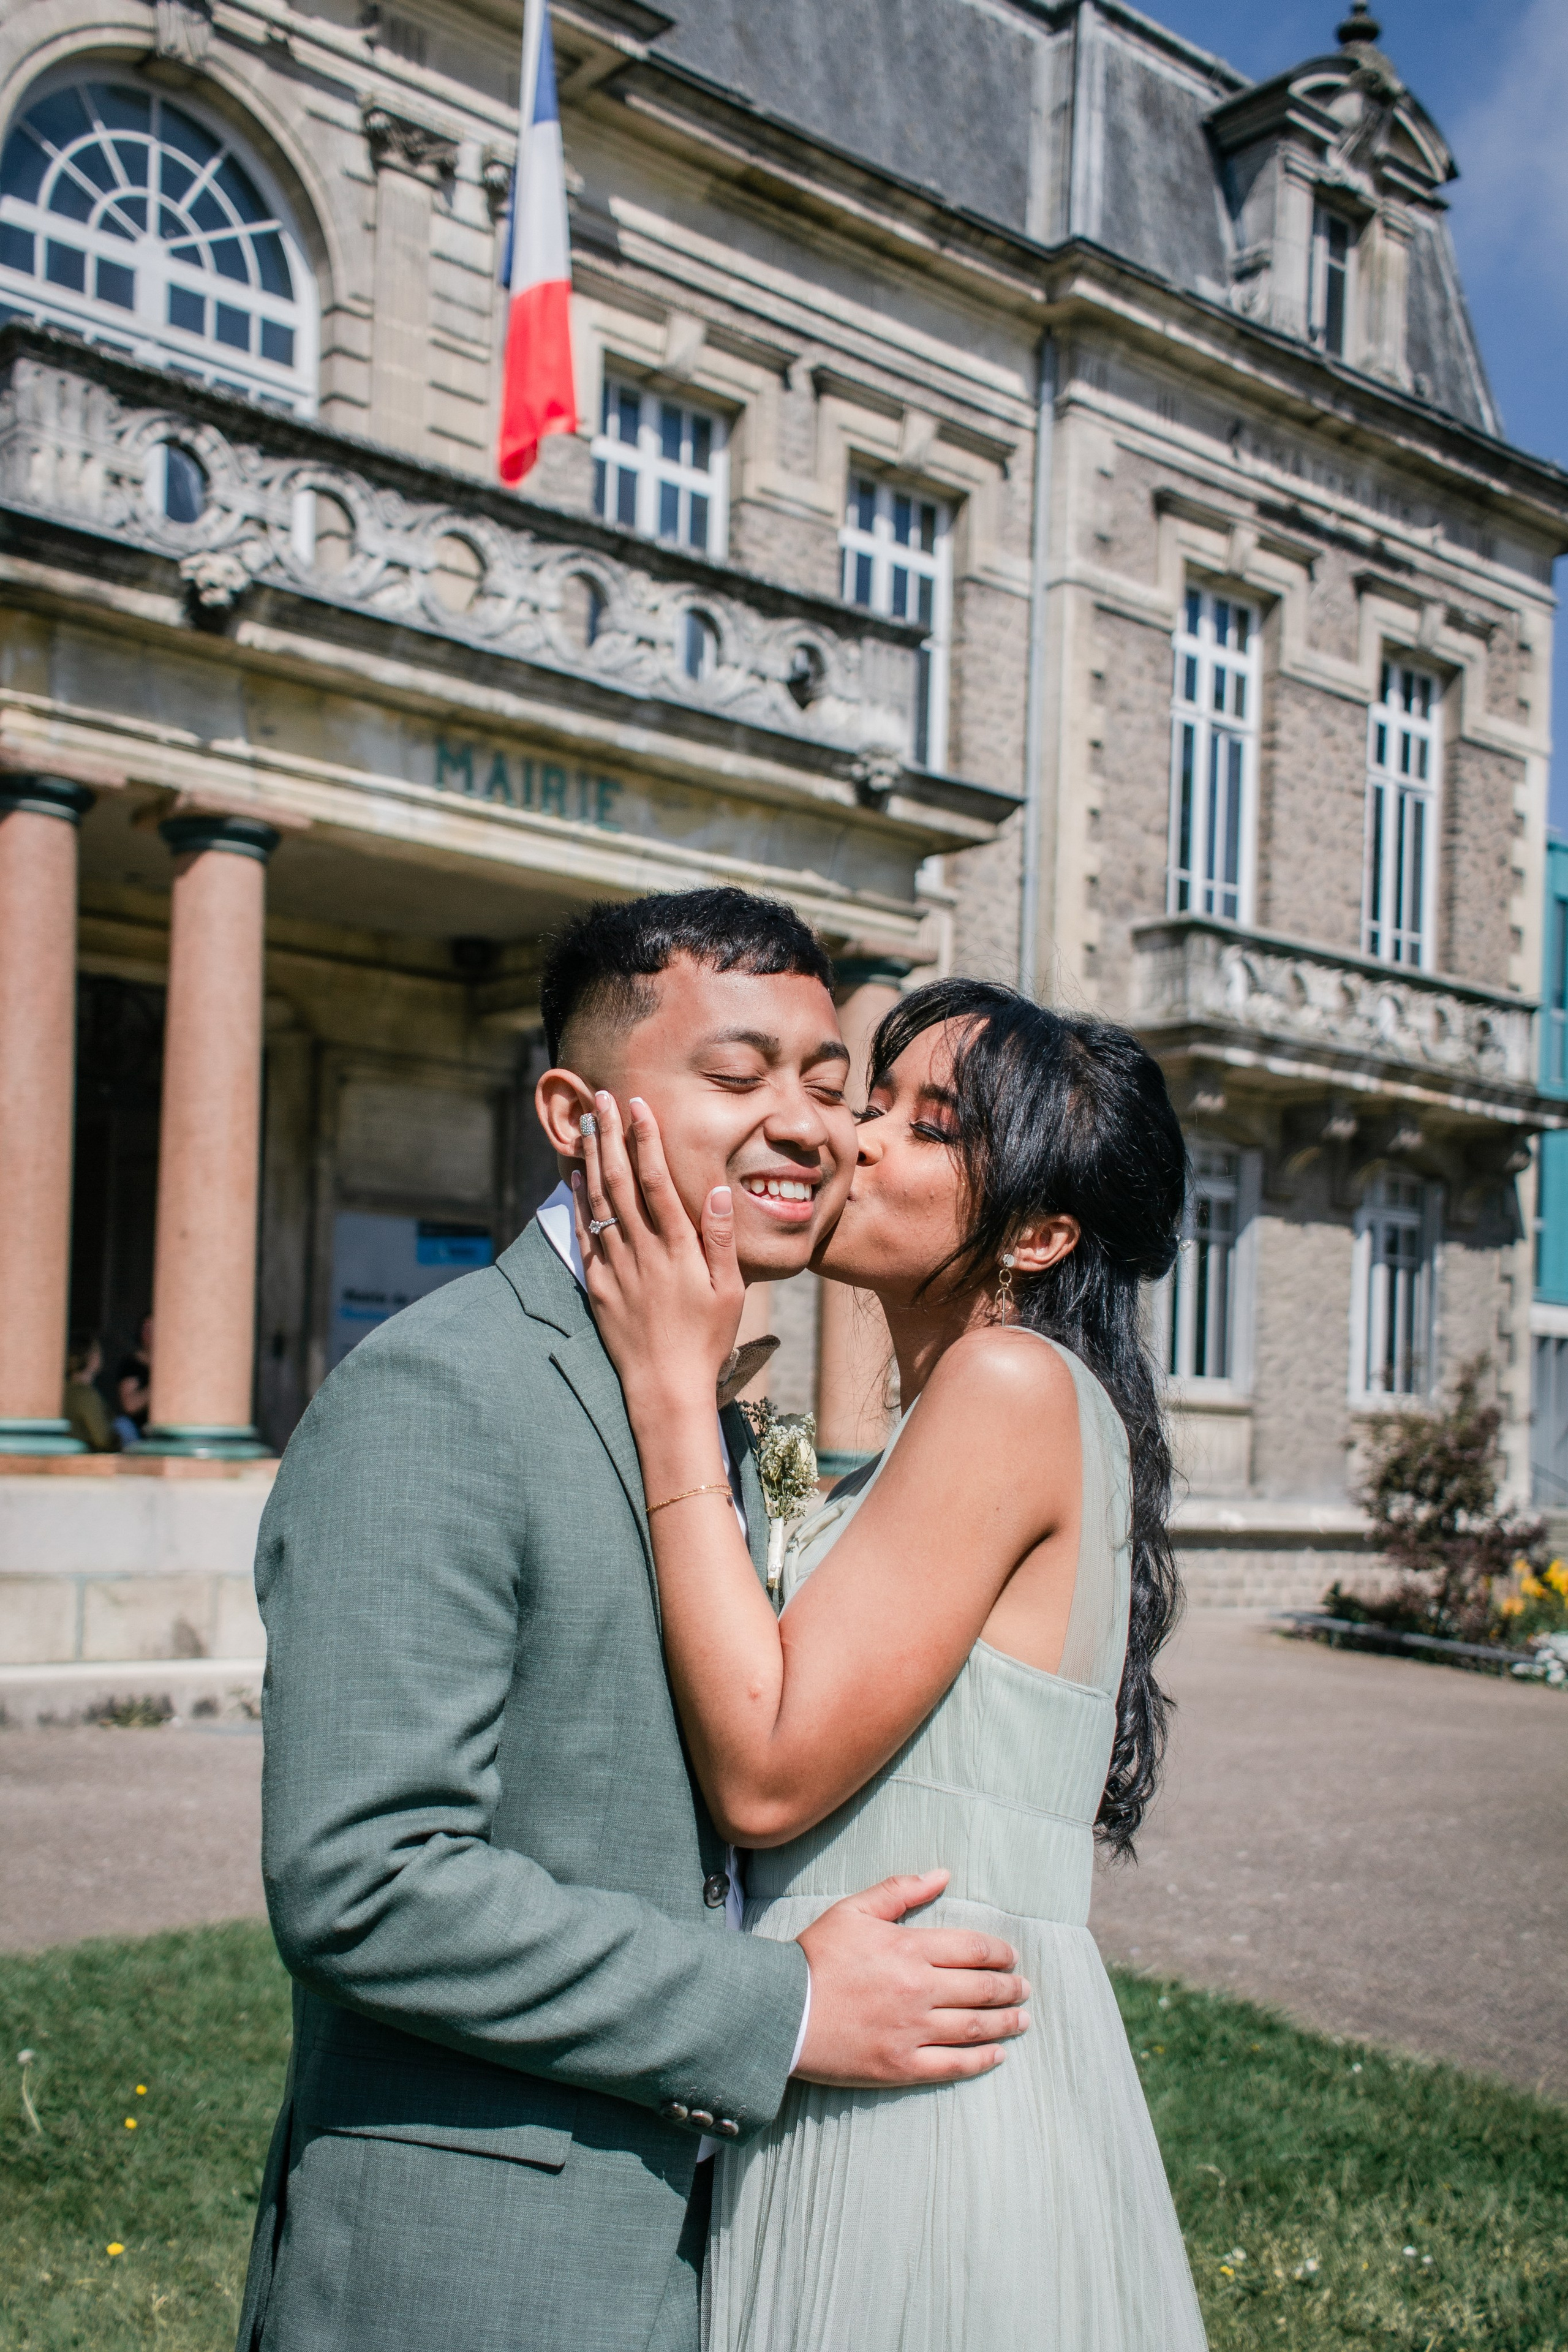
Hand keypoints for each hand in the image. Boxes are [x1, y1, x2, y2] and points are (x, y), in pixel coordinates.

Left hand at [573, 1090, 744, 1410]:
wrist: (664, 1388)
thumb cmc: (706, 1340)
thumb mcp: (730, 1292)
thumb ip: (721, 1240)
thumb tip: (719, 1191)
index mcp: (678, 1249)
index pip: (657, 1181)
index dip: (646, 1139)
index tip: (639, 1106)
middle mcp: (643, 1251)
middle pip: (620, 1181)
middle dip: (610, 1136)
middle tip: (601, 1098)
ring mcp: (616, 1267)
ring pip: (598, 1202)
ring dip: (591, 1159)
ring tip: (586, 1124)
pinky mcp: (599, 1285)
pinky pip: (584, 1234)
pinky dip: (578, 1202)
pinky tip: (575, 1176)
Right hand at [793, 1871, 1029, 2087]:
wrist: (780, 2012)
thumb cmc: (816, 1956)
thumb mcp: (854, 1910)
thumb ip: (901, 1891)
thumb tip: (943, 1875)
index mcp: (909, 1949)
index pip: (974, 1949)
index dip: (1000, 1953)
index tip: (1011, 1957)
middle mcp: (919, 1990)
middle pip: (981, 1989)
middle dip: (1010, 1989)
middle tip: (1025, 1990)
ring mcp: (912, 2031)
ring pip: (975, 2028)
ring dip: (1005, 2023)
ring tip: (1022, 2021)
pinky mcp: (901, 2066)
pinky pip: (953, 2066)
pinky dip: (981, 2060)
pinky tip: (997, 2055)